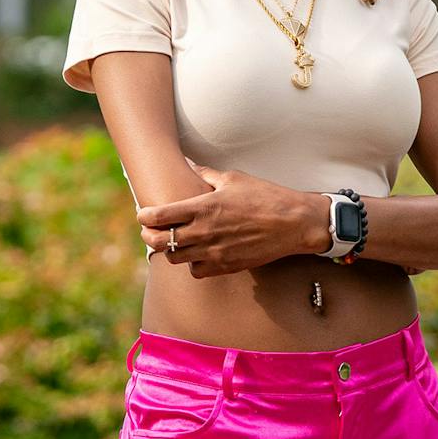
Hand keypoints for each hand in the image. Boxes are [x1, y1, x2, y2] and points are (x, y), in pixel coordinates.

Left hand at [137, 169, 328, 274]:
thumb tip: (191, 166)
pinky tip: (198, 254)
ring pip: (175, 259)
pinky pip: (197, 271)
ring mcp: (214, 252)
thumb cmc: (265, 196)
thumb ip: (206, 174)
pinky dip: (193, 264)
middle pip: (160, 242)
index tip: (144, 215)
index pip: (159, 216)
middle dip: (149, 237)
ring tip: (176, 242)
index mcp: (202, 207)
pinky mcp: (226, 266)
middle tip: (152, 231)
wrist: (293, 223)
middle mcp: (204, 232)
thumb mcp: (233, 178)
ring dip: (171, 251)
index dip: (145, 217)